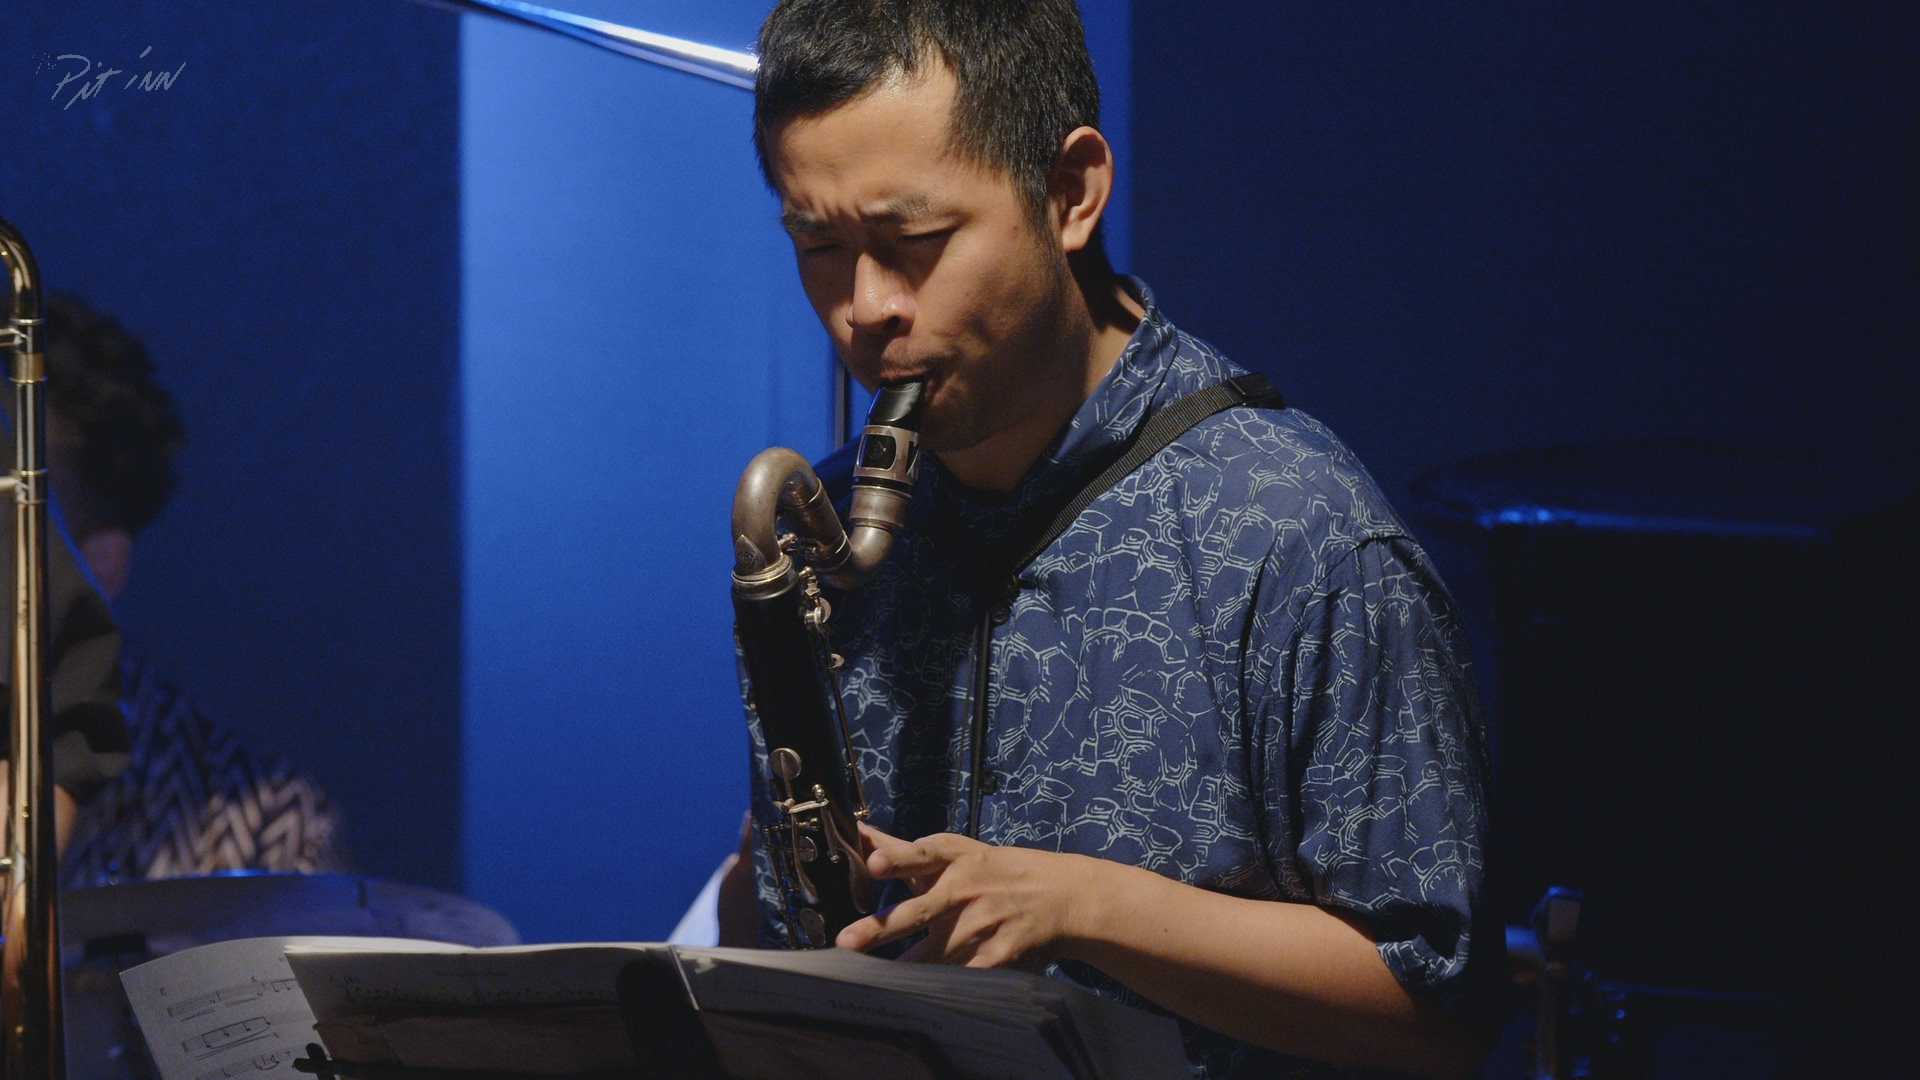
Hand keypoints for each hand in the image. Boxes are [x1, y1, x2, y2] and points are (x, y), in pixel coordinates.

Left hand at [835, 822, 1099, 969]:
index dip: (897, 860)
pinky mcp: (1001, 955)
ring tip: (873, 987)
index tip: (873, 864)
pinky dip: (944, 990)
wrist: (1063, 896)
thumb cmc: (995, 871)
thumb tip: (856, 832)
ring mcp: (984, 923)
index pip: (921, 855)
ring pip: (935, 954)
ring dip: (905, 972)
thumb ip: (903, 850)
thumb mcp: (957, 852)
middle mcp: (966, 889)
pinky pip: (964, 977)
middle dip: (882, 928)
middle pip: (919, 910)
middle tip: (846, 941)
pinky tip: (920, 1004)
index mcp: (955, 859)